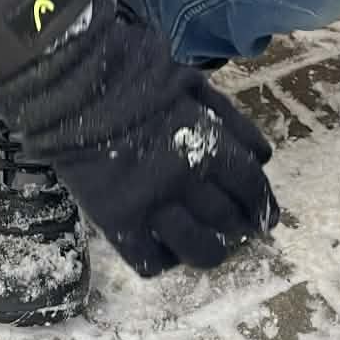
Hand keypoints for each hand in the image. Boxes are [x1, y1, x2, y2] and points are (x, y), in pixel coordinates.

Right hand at [2, 0, 277, 278]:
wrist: (72, 84)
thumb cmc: (137, 78)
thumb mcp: (196, 88)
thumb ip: (233, 123)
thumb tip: (263, 158)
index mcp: (208, 146)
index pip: (251, 188)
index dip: (263, 206)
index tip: (266, 217)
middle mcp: (184, 182)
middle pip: (228, 220)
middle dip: (241, 228)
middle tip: (239, 231)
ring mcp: (150, 206)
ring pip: (197, 250)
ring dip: (211, 252)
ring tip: (210, 247)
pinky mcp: (117, 222)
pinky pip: (150, 261)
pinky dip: (164, 260)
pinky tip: (166, 249)